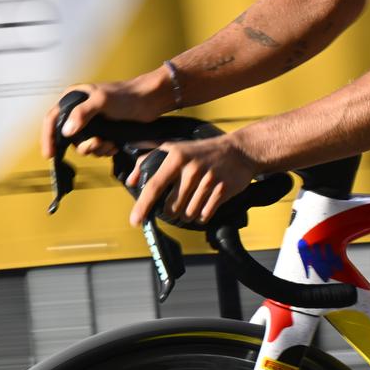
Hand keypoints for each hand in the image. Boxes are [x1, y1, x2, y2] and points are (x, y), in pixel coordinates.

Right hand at [39, 75, 173, 161]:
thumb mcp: (102, 101)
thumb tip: (66, 131)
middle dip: (83, 146)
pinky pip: (96, 148)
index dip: (48, 138)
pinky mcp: (103, 132)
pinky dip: (104, 150)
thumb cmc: (126, 95)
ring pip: (83, 146)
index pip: (52, 119)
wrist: (149, 100)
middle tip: (98, 143)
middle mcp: (79, 111)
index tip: (50, 155)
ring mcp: (91, 123)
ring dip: (96, 149)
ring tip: (110, 142)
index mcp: (73, 99)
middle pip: (68, 138)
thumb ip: (83, 113)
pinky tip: (115, 144)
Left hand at [128, 134, 257, 227]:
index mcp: (176, 157)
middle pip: (171, 208)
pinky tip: (204, 206)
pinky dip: (202, 216)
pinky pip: (205, 215)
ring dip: (188, 215)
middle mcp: (191, 169)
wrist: (239, 151)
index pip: (154, 186)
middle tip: (177, 204)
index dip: (142, 206)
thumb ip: (148, 160)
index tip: (135, 221)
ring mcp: (208, 180)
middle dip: (172, 212)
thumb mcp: (174, 148)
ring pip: (188, 214)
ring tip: (193, 202)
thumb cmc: (201, 151)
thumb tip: (131, 180)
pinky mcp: (222, 190)